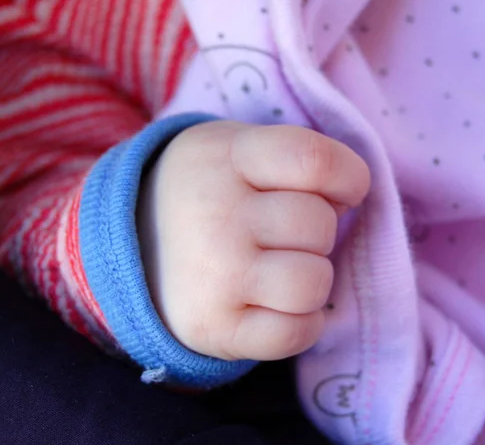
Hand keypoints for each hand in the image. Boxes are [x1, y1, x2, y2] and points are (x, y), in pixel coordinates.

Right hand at [137, 121, 369, 360]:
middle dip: (316, 232)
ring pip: (313, 282)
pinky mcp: (215, 328)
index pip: (312, 160)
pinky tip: (277, 305)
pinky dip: (302, 322)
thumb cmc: (208, 195)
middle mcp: (216, 215)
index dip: (349, 176)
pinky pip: (297, 333)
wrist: (136, 249)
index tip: (346, 191)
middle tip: (282, 234)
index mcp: (226, 158)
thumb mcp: (236, 152)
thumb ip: (293, 161)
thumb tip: (349, 201)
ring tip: (280, 270)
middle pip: (318, 225)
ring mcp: (214, 275)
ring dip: (311, 279)